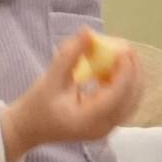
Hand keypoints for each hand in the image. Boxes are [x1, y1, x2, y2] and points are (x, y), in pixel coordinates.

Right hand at [2, 31, 143, 161]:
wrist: (28, 129)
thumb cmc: (36, 106)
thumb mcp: (50, 79)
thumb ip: (70, 56)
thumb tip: (87, 32)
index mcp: (90, 120)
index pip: (117, 94)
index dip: (125, 71)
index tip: (125, 49)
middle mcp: (104, 128)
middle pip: (131, 97)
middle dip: (133, 71)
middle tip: (126, 47)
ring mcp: (107, 128)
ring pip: (131, 100)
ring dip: (130, 76)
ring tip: (120, 54)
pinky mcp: (106, 123)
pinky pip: (123, 101)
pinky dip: (122, 83)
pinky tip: (112, 68)